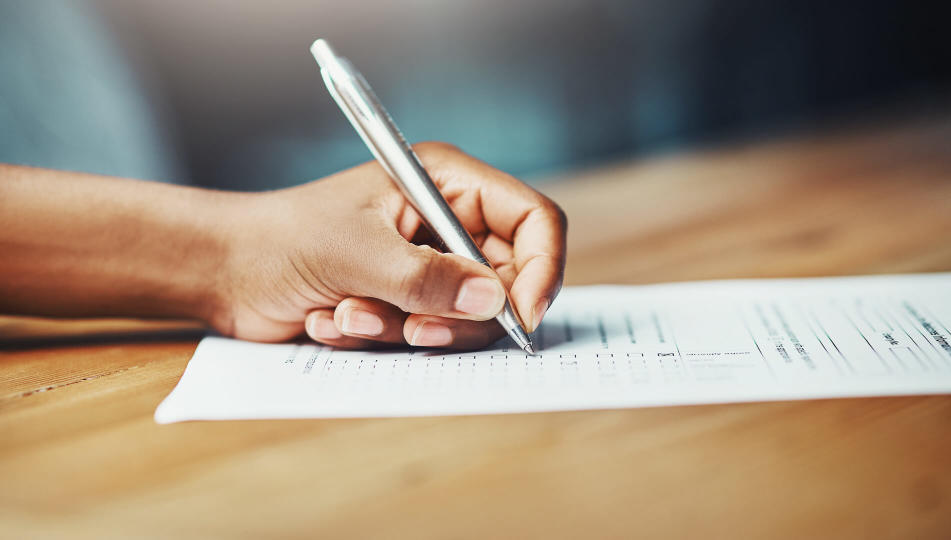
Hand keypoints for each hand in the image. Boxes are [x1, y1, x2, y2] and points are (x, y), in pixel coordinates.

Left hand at [217, 142, 566, 348]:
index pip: (532, 219)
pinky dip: (381, 336)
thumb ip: (430, 280)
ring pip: (464, 317)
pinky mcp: (405, 302)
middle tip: (415, 329)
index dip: (541, 266)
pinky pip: (425, 334)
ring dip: (404, 327)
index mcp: (446, 183)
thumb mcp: (361, 255)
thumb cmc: (284, 240)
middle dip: (458, 315)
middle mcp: (446, 223)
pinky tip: (332, 319)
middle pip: (505, 280)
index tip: (523, 315)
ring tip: (348, 314)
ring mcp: (427, 266)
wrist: (226, 272)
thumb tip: (496, 302)